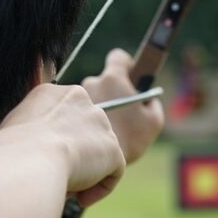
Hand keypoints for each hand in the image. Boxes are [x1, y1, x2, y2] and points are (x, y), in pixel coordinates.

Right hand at [0, 83, 125, 207]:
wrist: (27, 160)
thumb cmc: (10, 150)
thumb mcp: (15, 128)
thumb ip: (34, 129)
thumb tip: (38, 146)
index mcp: (55, 93)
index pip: (66, 117)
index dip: (58, 142)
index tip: (47, 160)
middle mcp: (82, 100)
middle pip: (85, 133)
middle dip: (76, 156)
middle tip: (58, 175)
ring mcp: (100, 123)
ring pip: (99, 152)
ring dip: (86, 173)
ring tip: (65, 188)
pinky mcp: (113, 148)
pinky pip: (113, 172)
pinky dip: (99, 189)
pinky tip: (80, 199)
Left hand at [81, 49, 164, 163]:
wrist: (92, 160)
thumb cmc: (128, 139)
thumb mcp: (154, 120)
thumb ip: (152, 102)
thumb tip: (146, 99)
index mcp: (113, 78)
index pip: (119, 57)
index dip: (127, 65)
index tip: (131, 78)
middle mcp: (92, 82)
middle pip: (105, 81)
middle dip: (114, 94)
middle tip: (122, 115)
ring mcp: (76, 96)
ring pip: (92, 97)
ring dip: (100, 107)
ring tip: (107, 129)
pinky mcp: (64, 110)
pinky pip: (78, 109)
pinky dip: (85, 118)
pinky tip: (93, 134)